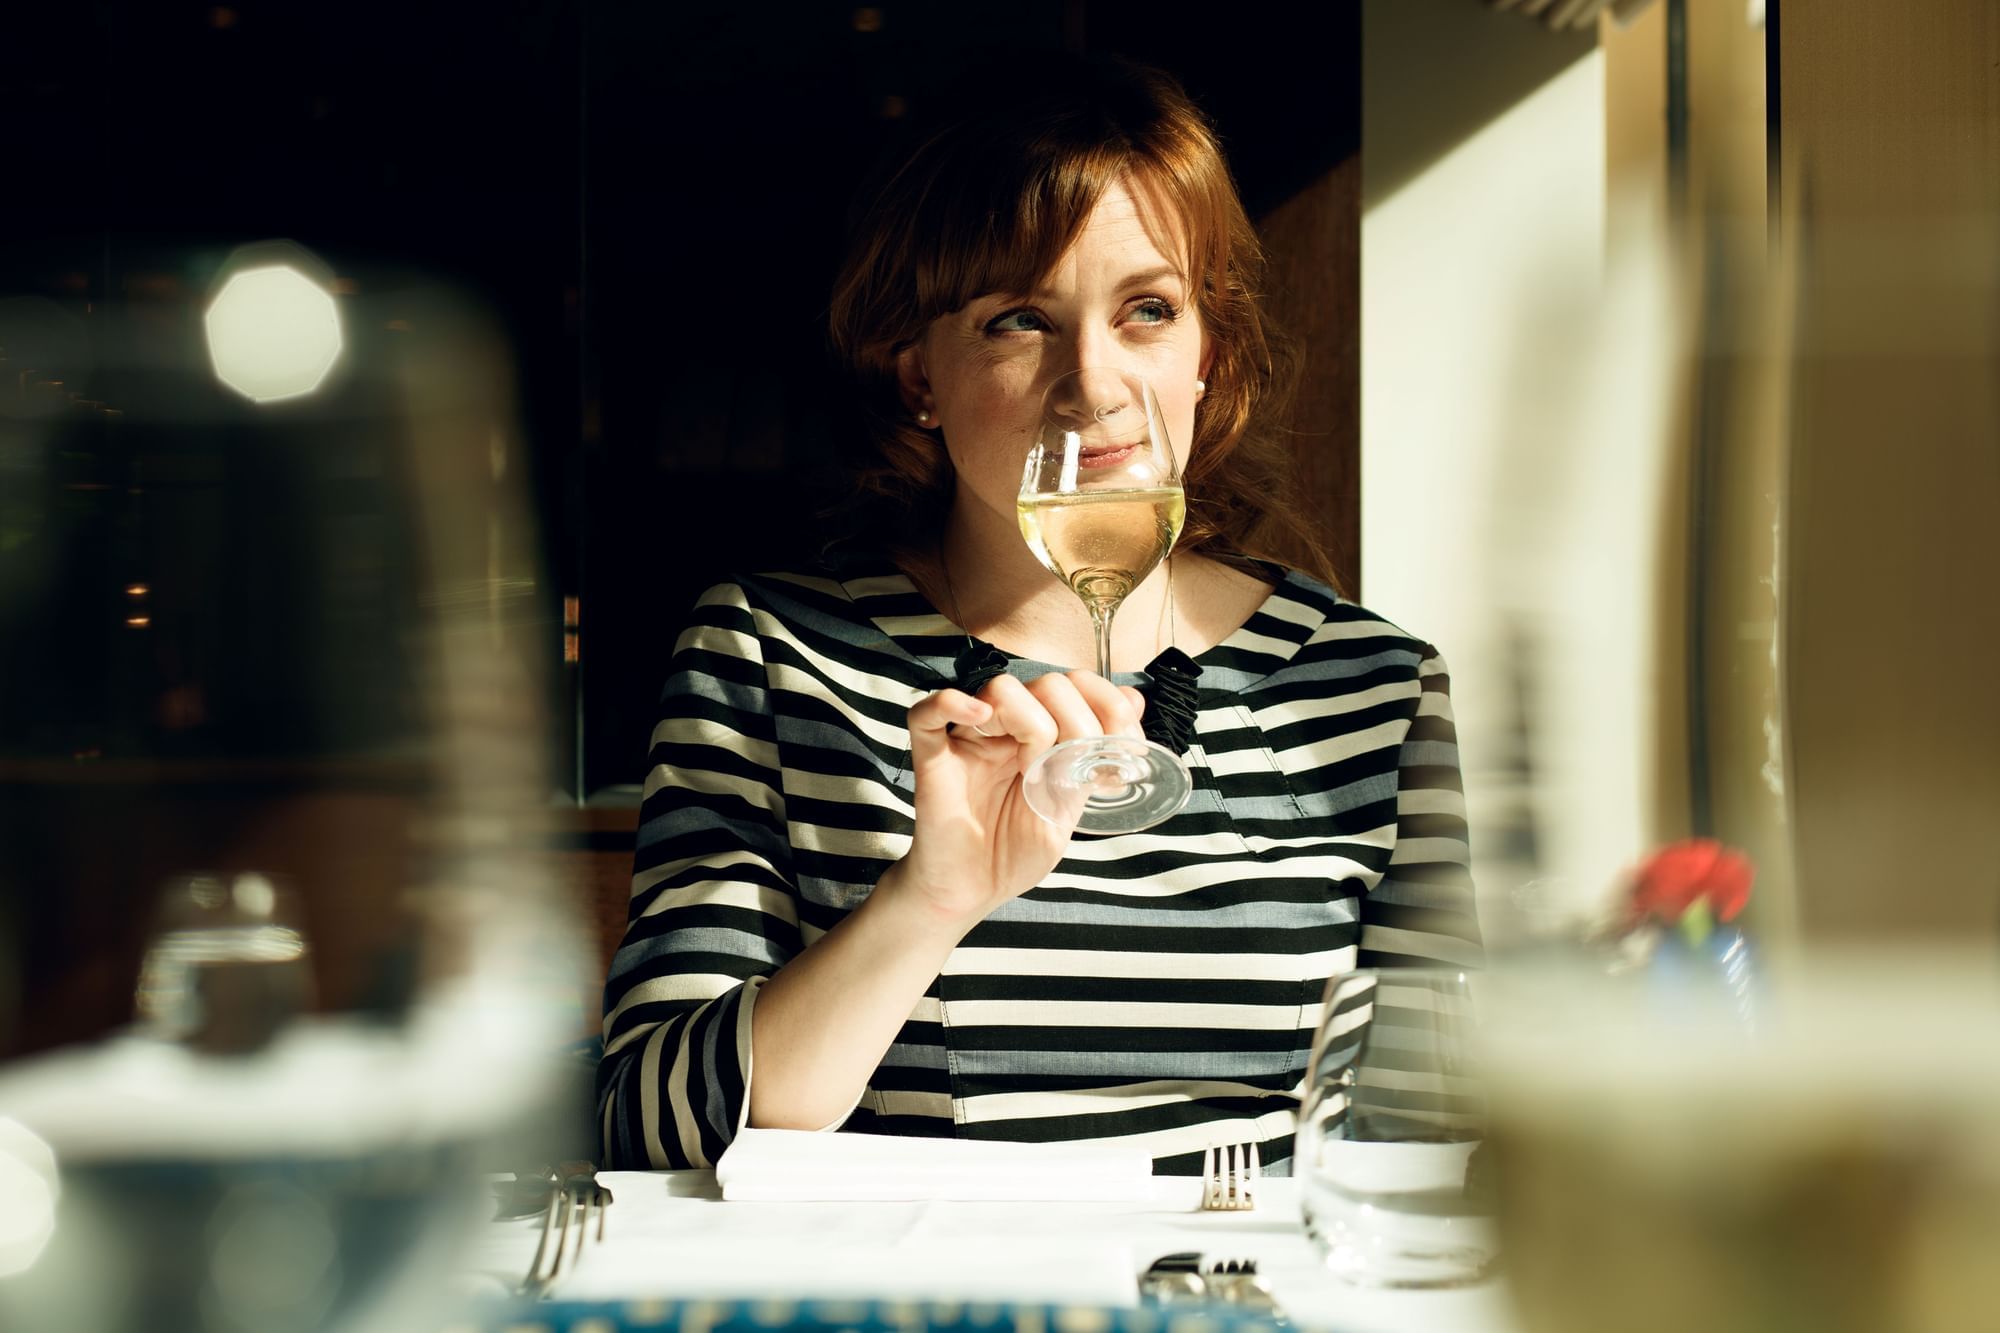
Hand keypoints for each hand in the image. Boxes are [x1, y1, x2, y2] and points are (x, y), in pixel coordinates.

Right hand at [890, 671, 1145, 929]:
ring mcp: (967, 738)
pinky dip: (953, 703)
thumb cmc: (1012, 853)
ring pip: (1001, 689)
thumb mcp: (1066, 807)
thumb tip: (1132, 701)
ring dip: (1031, 722)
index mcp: (1038, 735)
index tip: (1121, 750)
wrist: (969, 893)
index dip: (1107, 706)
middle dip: (1078, 721)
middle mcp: (1005, 728)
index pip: (1076, 686)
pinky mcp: (931, 757)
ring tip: (1029, 767)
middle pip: (1047, 684)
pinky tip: (980, 717)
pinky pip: (928, 712)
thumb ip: (1090, 758)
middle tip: (1072, 768)